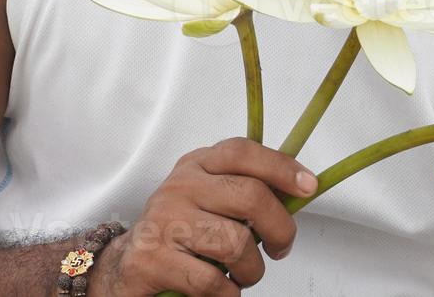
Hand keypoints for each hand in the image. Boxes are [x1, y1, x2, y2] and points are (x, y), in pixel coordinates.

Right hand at [90, 137, 316, 295]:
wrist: (125, 265)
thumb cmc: (179, 232)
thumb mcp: (208, 199)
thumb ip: (244, 191)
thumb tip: (298, 192)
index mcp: (197, 165)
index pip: (243, 152)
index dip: (281, 167)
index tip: (308, 186)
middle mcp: (180, 186)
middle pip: (250, 196)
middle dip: (280, 229)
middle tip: (280, 248)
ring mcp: (164, 221)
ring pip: (236, 244)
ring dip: (252, 270)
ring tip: (243, 275)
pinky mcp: (154, 259)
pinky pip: (212, 281)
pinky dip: (229, 294)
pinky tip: (223, 291)